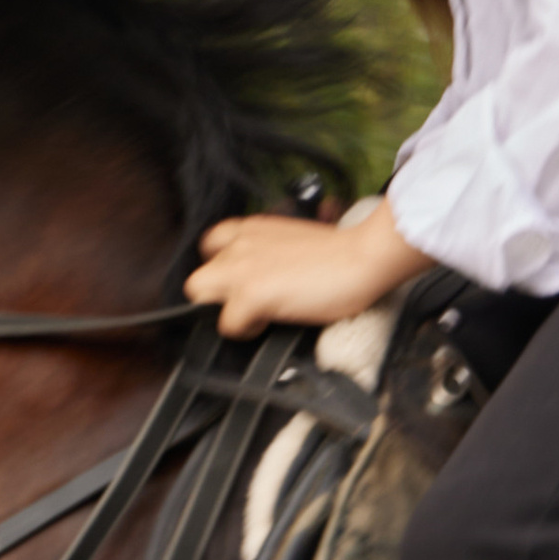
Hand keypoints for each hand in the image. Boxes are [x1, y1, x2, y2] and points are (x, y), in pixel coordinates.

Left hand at [185, 196, 428, 337]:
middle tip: (243, 304)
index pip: (210, 244)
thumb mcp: (294, 241)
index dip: (221, 268)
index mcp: (252, 228)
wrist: (361, 257)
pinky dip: (245, 331)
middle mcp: (240, 244)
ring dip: (223, 309)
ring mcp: (242, 268)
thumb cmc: (340, 252)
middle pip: (197, 275)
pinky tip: (268, 325)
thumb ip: (270, 252)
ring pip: (199, 293)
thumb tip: (268, 274)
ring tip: (252, 316)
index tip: (240, 282)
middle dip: (215, 294)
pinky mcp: (251, 293)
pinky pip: (228, 324)